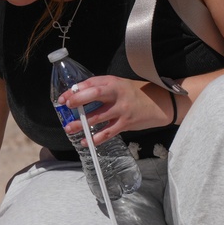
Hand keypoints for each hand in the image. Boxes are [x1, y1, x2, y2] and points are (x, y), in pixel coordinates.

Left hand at [56, 75, 174, 145]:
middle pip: (95, 94)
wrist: (160, 103)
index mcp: (113, 82)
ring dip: (81, 124)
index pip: (90, 83)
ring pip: (98, 117)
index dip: (75, 90)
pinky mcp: (126, 123)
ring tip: (69, 128)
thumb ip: (102, 89)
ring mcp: (122, 110)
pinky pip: (108, 132)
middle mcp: (117, 94)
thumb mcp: (120, 85)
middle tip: (66, 107)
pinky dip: (95, 139)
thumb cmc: (135, 93)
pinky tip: (86, 142)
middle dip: (78, 100)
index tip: (63, 98)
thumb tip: (78, 97)